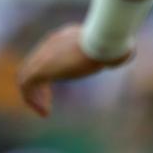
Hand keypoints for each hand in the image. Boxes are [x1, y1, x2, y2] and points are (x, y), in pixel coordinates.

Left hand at [16, 23, 130, 116]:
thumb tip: (127, 55)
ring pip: (25, 77)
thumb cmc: (111, 45)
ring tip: (44, 112)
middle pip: (31, 66)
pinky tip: (44, 112)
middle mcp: (48, 46)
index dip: (48, 74)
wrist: (102, 42)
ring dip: (33, 96)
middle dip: (37, 86)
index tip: (53, 88)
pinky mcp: (41, 68)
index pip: (45, 56)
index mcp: (61, 40)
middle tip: (46, 104)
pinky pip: (26, 85)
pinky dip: (31, 99)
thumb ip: (113, 51)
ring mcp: (42, 56)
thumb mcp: (112, 47)